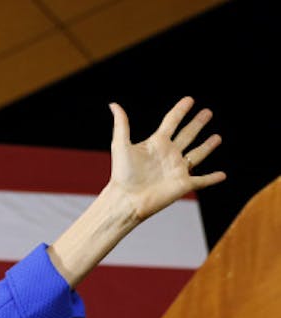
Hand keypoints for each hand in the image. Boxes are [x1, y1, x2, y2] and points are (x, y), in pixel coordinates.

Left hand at [108, 96, 225, 221]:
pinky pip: (202, 181)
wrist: (126, 199)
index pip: (172, 122)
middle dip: (197, 124)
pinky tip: (223, 175)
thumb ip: (121, 124)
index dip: (180, 110)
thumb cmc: (122, 174)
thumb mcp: (120, 145)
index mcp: (156, 143)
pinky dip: (212, 178)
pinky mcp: (184, 184)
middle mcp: (169, 154)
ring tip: (217, 137)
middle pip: (187, 135)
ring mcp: (177, 169)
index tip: (189, 100)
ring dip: (207, 146)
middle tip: (208, 112)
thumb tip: (113, 104)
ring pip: (197, 155)